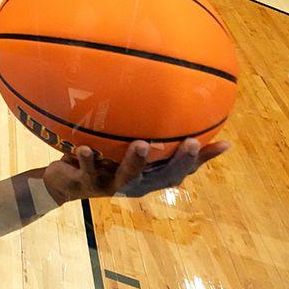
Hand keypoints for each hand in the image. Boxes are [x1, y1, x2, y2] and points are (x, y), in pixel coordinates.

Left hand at [42, 139, 228, 203]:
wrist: (63, 183)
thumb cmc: (99, 160)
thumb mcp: (121, 147)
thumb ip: (141, 132)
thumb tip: (162, 103)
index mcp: (147, 176)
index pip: (182, 169)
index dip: (204, 160)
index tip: (225, 144)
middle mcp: (134, 184)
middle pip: (163, 177)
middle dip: (179, 162)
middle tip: (192, 143)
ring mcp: (111, 185)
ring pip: (128, 177)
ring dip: (135, 162)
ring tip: (142, 144)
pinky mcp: (86, 183)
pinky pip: (87, 171)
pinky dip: (87, 160)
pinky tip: (84, 148)